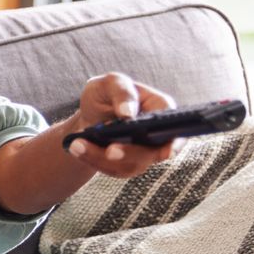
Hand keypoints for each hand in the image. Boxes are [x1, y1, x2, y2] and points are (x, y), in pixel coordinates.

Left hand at [63, 73, 177, 177]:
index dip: (174, 142)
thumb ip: (121, 91)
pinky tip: (77, 149)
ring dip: (101, 157)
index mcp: (160, 109)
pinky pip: (113, 170)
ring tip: (77, 144)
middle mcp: (157, 134)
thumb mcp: (109, 83)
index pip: (175, 127)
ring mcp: (143, 152)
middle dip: (130, 153)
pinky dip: (92, 160)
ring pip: (130, 165)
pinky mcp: (127, 164)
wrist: (89, 115)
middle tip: (110, 151)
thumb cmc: (104, 94)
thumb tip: (128, 113)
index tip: (166, 152)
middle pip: (151, 152)